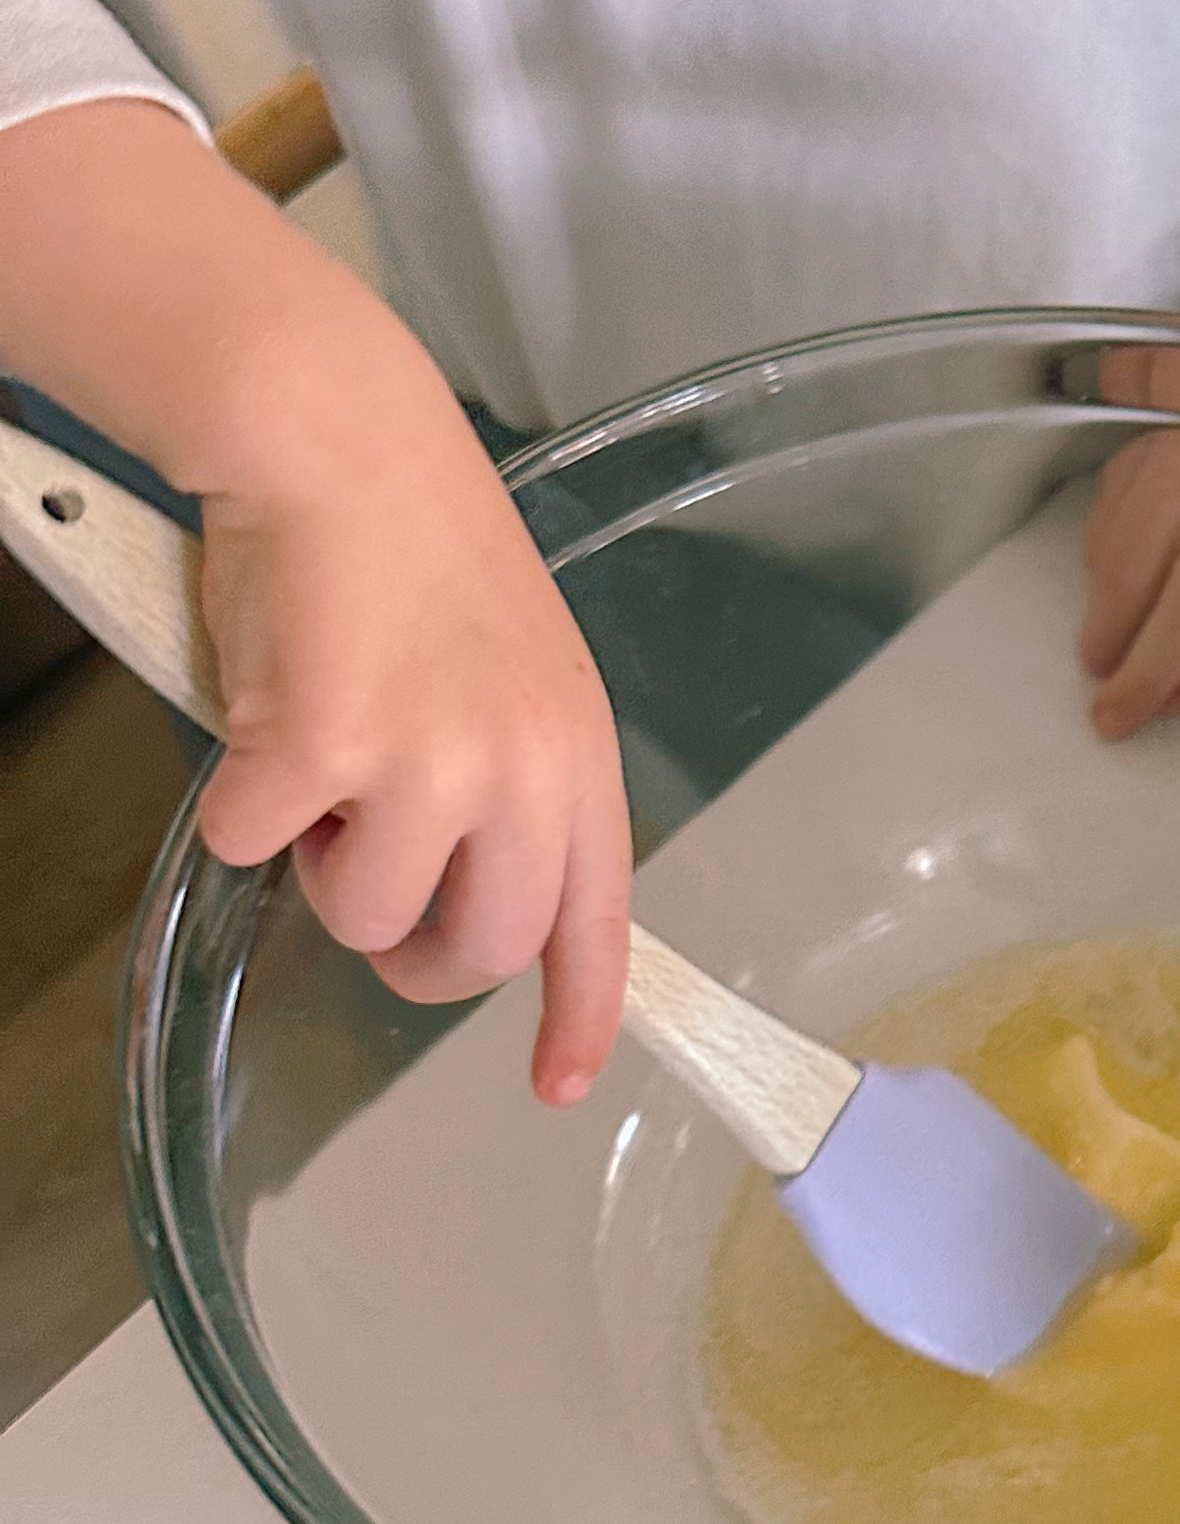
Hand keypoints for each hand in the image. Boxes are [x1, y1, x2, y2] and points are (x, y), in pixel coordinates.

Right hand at [194, 355, 632, 1106]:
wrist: (335, 442)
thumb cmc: (407, 550)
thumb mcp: (511, 678)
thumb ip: (507, 785)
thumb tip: (460, 888)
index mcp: (576, 756)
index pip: (595, 922)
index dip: (577, 1014)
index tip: (559, 1081)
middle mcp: (521, 773)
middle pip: (474, 953)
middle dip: (408, 950)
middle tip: (366, 890)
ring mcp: (425, 766)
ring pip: (361, 914)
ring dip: (321, 857)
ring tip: (323, 749)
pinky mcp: (322, 752)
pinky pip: (257, 847)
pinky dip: (241, 798)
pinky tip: (264, 709)